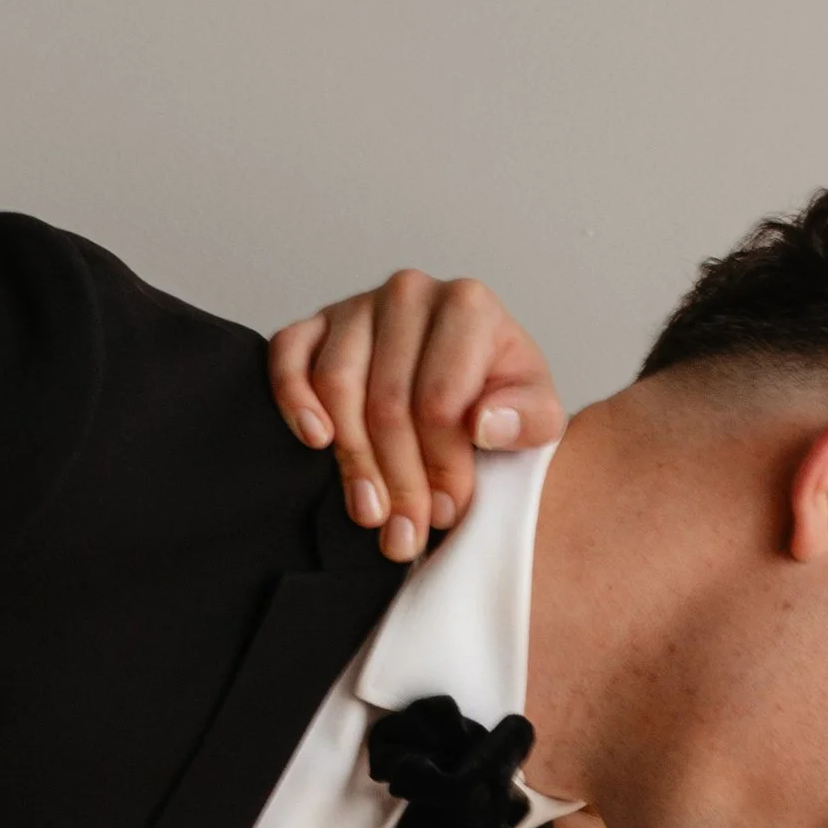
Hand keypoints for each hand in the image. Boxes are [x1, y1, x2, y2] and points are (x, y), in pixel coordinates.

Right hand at [268, 272, 565, 561]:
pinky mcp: (315, 324)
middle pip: (389, 401)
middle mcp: (410, 293)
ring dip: (352, 460)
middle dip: (399, 478)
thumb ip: (528, 419)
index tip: (448, 512)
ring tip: (369, 511)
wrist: (469, 377)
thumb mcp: (539, 413)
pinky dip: (294, 398)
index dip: (443, 466)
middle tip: (405, 533)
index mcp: (468, 305)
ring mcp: (357, 306)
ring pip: (338, 386)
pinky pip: (288, 356)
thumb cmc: (500, 396)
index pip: (441, 399)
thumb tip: (485, 425)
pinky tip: (315, 439)